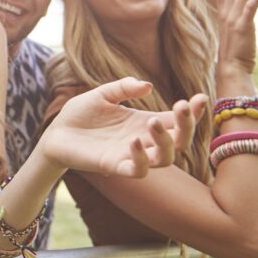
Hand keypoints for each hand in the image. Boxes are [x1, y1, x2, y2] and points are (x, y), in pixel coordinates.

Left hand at [42, 78, 208, 177]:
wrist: (56, 132)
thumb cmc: (81, 113)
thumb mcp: (102, 94)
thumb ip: (123, 88)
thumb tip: (148, 86)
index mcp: (143, 122)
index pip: (176, 120)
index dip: (192, 111)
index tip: (201, 97)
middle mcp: (143, 140)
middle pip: (179, 141)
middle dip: (186, 125)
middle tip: (182, 106)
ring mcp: (130, 155)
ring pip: (164, 159)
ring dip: (165, 142)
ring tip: (152, 121)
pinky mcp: (114, 166)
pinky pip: (137, 171)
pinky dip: (140, 159)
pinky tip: (134, 141)